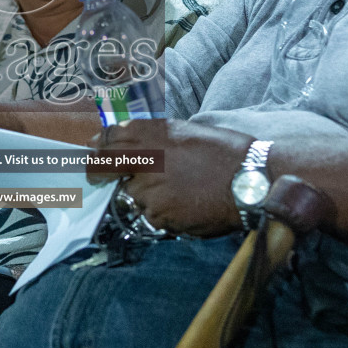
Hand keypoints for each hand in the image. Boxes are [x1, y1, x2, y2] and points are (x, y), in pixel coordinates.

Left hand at [87, 119, 254, 236]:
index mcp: (150, 132)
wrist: (252, 178)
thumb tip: (128, 142)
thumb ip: (154, 136)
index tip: (95, 151)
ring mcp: (148, 188)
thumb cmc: (225, 151)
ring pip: (130, 195)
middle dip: (98, 173)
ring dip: (142, 196)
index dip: (98, 147)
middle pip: (103, 167)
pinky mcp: (159, 213)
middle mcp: (142, 157)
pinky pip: (149, 215)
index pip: (107, 139)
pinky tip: (183, 205)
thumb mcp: (185, 131)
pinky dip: (160, 213)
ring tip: (171, 191)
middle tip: (96, 178)